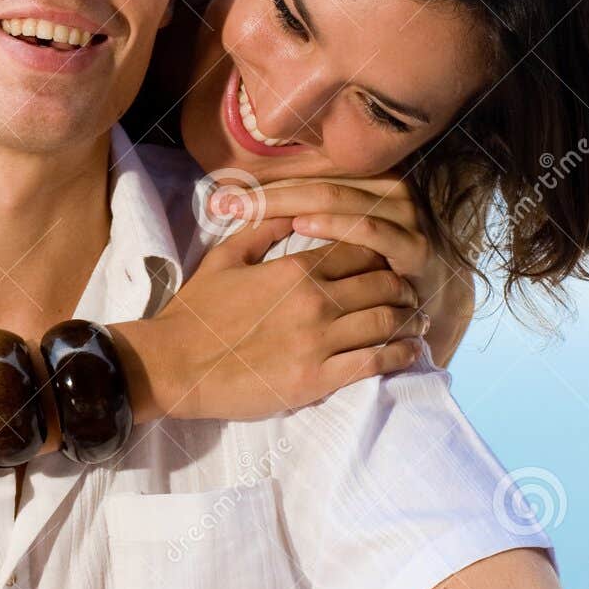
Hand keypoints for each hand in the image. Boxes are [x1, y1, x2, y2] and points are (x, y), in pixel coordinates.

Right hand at [112, 217, 424, 423]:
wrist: (173, 364)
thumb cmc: (195, 312)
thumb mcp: (224, 258)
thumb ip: (263, 230)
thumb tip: (293, 210)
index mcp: (295, 269)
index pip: (358, 252)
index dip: (379, 255)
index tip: (387, 262)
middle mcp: (315, 301)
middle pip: (380, 285)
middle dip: (400, 286)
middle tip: (409, 292)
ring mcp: (318, 341)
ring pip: (384, 322)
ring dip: (407, 319)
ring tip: (415, 321)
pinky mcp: (316, 379)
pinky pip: (373, 363)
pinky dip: (398, 355)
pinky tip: (409, 352)